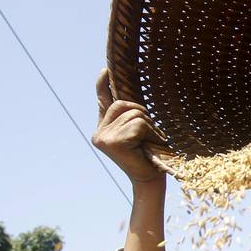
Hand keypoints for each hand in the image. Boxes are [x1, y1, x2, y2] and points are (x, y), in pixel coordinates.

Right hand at [93, 69, 165, 184]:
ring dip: (149, 127)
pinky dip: (150, 133)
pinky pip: (138, 124)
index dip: (103, 84)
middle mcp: (99, 133)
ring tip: (151, 142)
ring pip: (133, 114)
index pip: (102, 102)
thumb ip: (130, 116)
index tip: (106, 70)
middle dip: (142, 114)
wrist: (149, 180)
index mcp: (103, 129)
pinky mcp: (113, 142)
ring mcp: (104, 138)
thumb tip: (129, 95)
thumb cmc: (148, 156)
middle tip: (151, 133)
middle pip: (123, 104)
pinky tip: (149, 146)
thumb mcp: (138, 132)